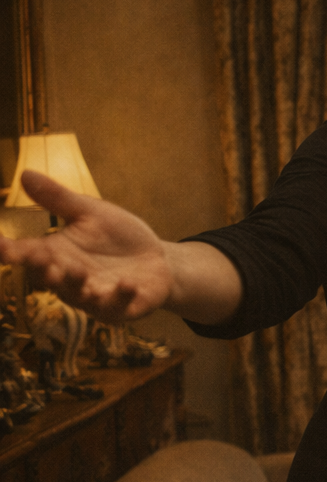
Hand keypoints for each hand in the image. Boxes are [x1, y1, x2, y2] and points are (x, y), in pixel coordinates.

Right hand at [0, 170, 173, 322]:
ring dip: (78, 286)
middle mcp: (70, 280)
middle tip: (41, 260)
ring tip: (79, 272)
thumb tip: (25, 173)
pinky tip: (127, 284)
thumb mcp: (90, 212)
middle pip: (51, 279)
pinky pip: (118, 308)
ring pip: (80, 297)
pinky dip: (121, 297)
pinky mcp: (124, 308)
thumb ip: (59, 200)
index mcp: (56, 256)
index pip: (26, 254)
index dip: (9, 251)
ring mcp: (96, 297)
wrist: (157, 259)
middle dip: (45, 271)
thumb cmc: (117, 237)